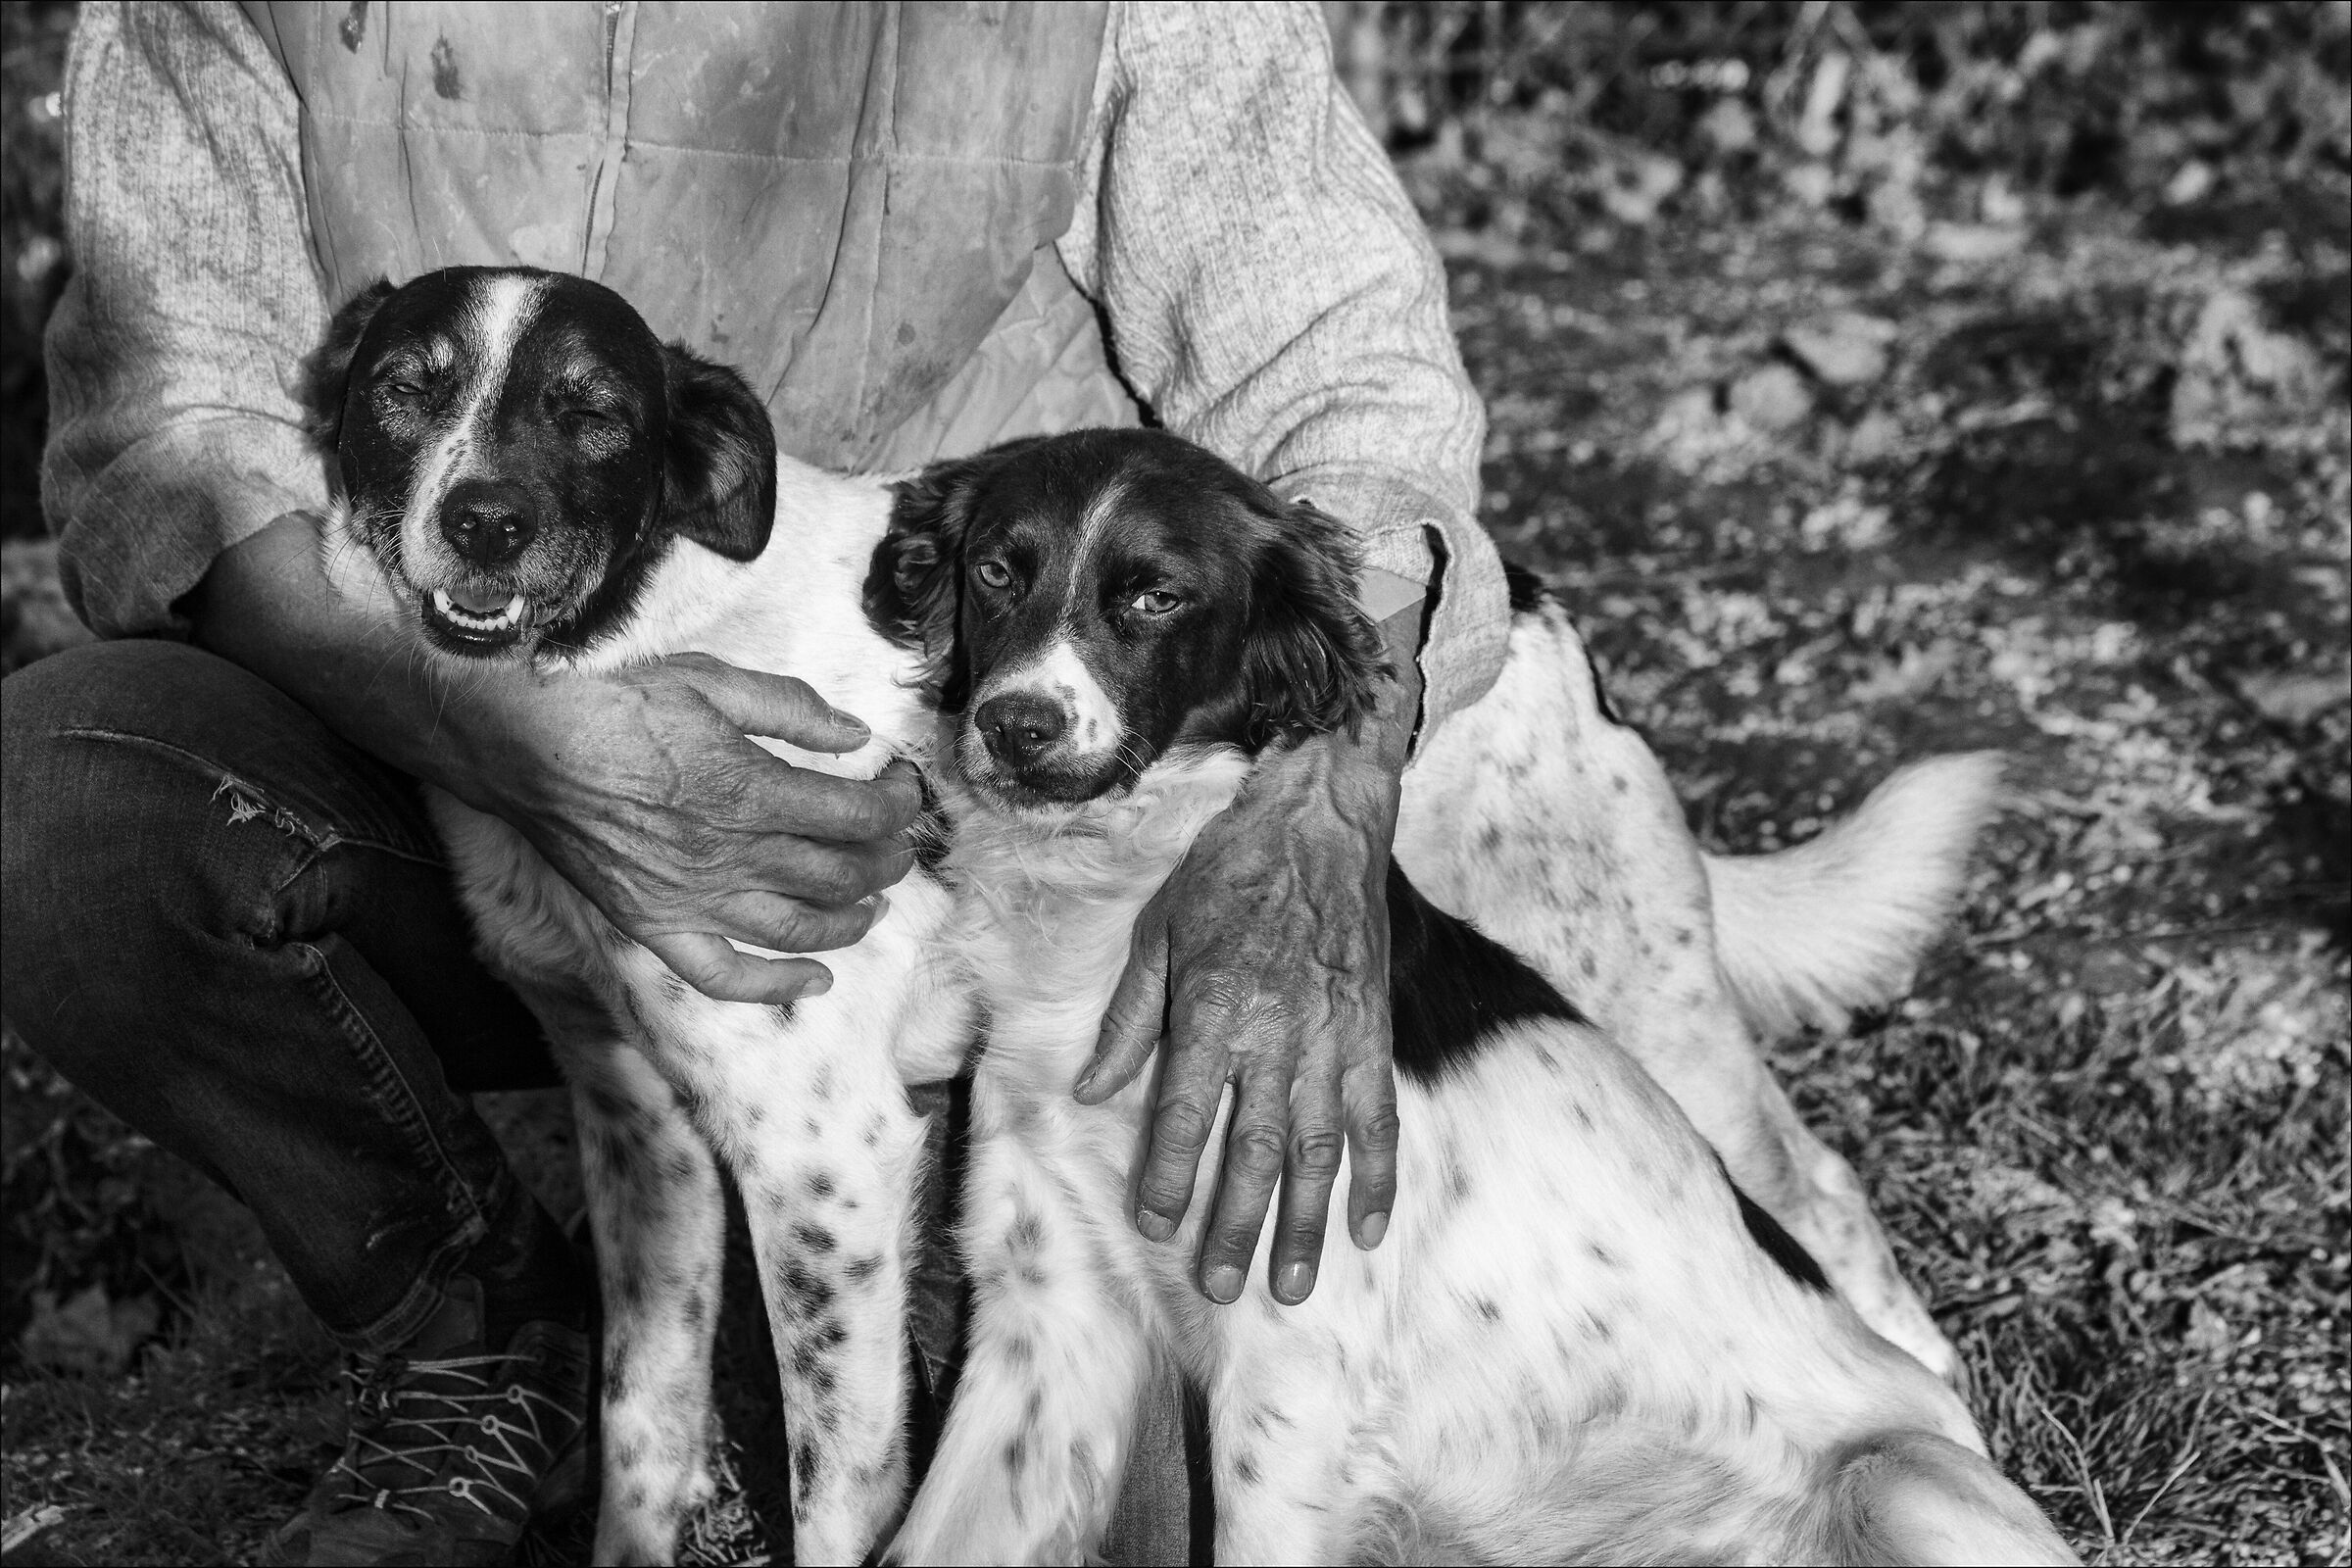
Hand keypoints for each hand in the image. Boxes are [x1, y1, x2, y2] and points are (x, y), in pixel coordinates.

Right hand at [185, 516, 917, 1007]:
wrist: (518, 741)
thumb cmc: (610, 701)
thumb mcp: (708, 678)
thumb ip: (789, 711)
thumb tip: (856, 739)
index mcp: (748, 789)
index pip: (855, 815)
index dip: (895, 805)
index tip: (904, 788)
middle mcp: (728, 854)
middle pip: (839, 873)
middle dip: (885, 860)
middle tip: (898, 843)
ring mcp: (690, 897)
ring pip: (797, 927)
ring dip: (851, 920)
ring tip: (874, 905)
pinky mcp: (652, 924)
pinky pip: (723, 974)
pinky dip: (775, 986)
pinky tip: (814, 981)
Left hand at [1076, 609, 1421, 1305]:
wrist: (1319, 817)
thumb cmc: (1229, 869)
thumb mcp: (1160, 933)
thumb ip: (1131, 1020)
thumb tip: (1090, 1089)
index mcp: (1211, 1010)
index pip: (1184, 1116)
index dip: (1171, 1177)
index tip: (1157, 1228)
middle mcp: (1274, 1034)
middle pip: (1254, 1151)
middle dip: (1236, 1225)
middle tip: (1222, 1286)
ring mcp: (1331, 1036)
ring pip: (1320, 1150)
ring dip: (1307, 1224)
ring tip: (1295, 1285)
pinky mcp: (1372, 1029)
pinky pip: (1377, 1115)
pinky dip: (1376, 1174)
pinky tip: (1366, 1227)